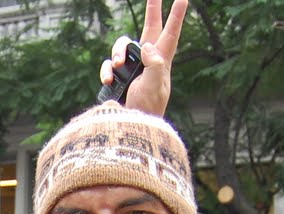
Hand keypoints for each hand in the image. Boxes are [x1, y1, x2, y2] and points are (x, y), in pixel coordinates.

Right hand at [99, 0, 186, 116]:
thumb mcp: (155, 87)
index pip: (171, 33)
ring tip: (118, 66)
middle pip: (149, 28)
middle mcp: (147, 60)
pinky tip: (108, 81)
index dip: (177, 15)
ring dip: (117, 53)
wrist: (130, 130)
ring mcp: (131, 67)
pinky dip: (106, 71)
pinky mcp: (117, 76)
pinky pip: (108, 65)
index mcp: (162, 61)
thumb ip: (154, 65)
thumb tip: (147, 46)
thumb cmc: (147, 110)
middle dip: (152, 9)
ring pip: (122, 46)